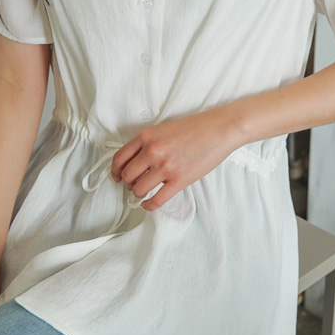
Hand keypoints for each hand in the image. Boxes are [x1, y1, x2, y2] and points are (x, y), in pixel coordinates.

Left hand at [110, 109, 240, 211]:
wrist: (219, 130)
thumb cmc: (195, 128)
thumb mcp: (164, 129)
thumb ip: (148, 143)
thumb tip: (136, 162)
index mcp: (146, 136)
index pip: (119, 158)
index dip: (115, 171)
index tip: (117, 177)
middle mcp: (152, 151)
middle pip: (127, 176)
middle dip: (128, 183)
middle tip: (133, 185)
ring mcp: (165, 167)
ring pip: (138, 189)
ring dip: (138, 194)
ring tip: (144, 193)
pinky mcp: (179, 180)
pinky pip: (157, 200)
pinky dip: (149, 206)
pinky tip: (149, 204)